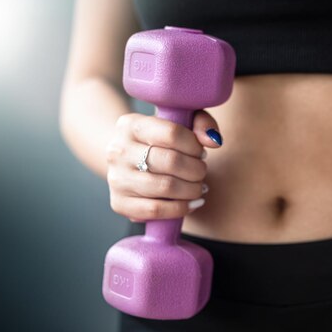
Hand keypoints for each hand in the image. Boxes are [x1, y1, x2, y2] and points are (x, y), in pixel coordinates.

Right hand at [105, 110, 222, 221]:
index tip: (200, 153)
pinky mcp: (119, 203)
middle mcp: (118, 150)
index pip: (172, 133)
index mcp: (131, 124)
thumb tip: (214, 141)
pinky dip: (181, 209)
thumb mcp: (179, 121)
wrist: (128, 161)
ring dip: (192, 189)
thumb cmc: (161, 140)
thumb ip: (201, 123)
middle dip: (196, 169)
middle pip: (170, 162)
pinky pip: (155, 210)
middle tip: (202, 171)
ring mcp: (116, 178)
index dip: (194, 146)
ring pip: (165, 187)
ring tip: (199, 187)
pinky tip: (192, 203)